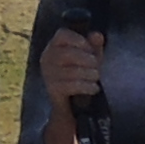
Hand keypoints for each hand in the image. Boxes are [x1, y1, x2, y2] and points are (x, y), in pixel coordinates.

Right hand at [34, 27, 105, 143]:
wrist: (72, 108)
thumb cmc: (81, 77)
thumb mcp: (90, 60)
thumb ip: (94, 46)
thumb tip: (97, 35)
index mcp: (53, 47)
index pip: (62, 35)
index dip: (79, 40)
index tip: (90, 48)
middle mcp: (47, 59)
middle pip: (69, 53)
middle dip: (88, 60)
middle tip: (97, 67)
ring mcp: (48, 75)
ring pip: (72, 70)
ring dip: (90, 74)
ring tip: (96, 78)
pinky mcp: (53, 89)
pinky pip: (72, 85)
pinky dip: (87, 86)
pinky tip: (94, 88)